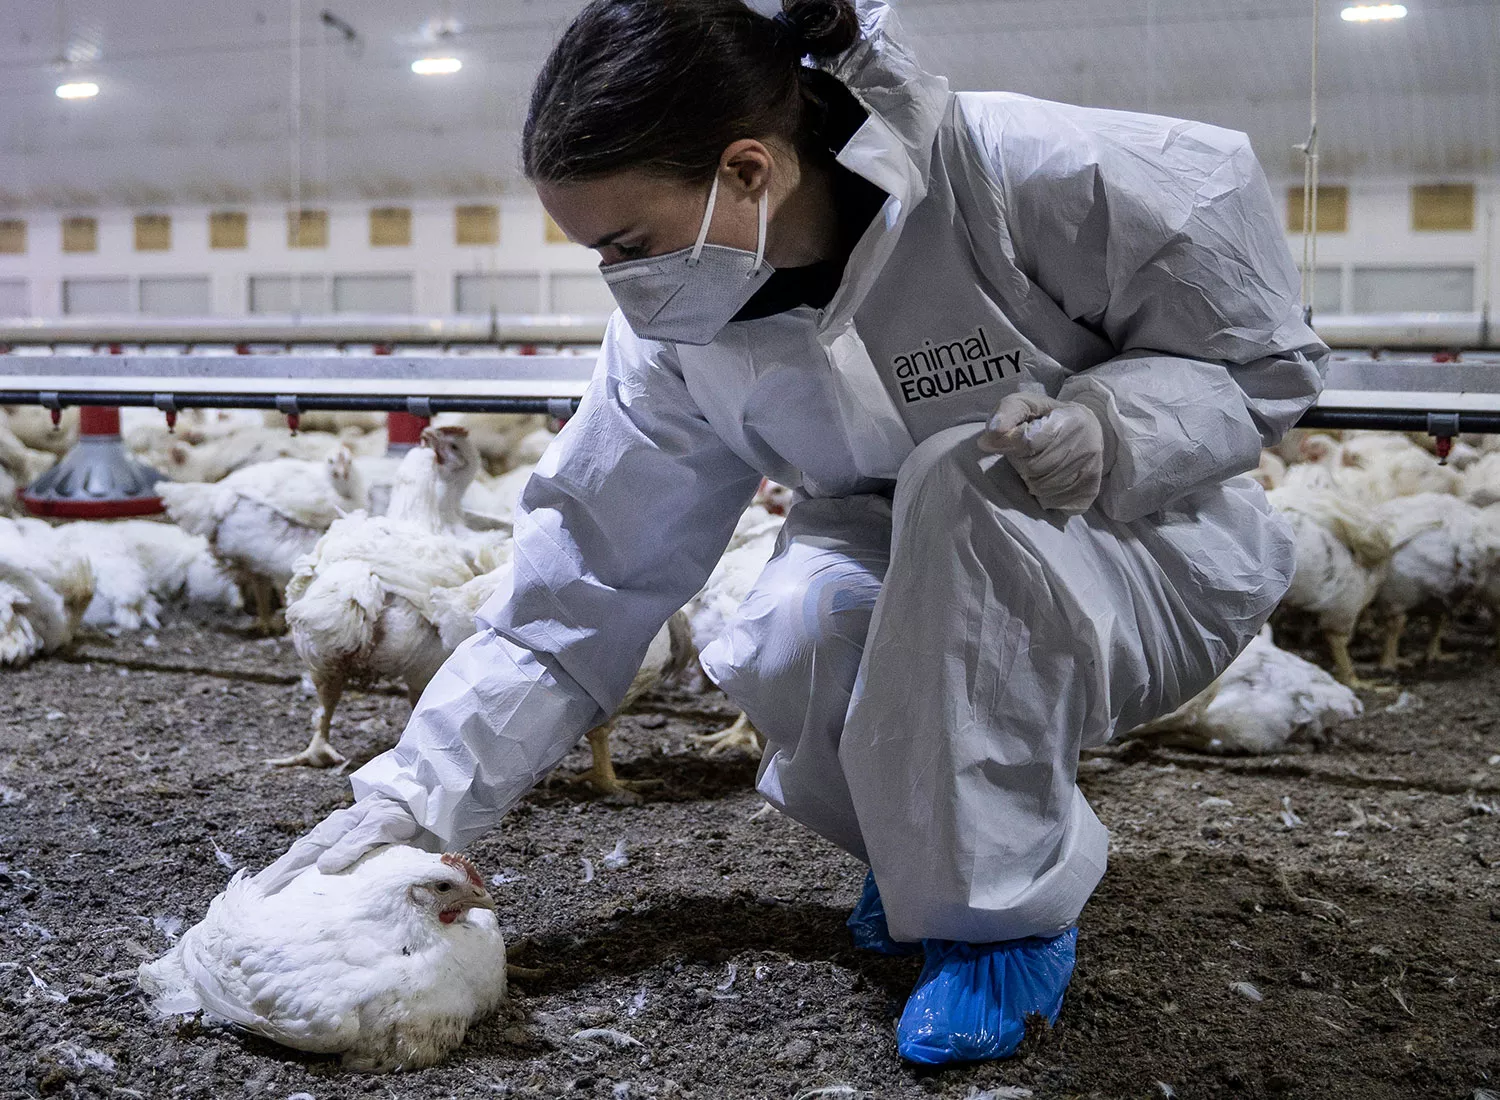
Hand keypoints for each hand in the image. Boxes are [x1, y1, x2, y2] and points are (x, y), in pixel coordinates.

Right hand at [251, 795, 434, 894]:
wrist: (416, 799)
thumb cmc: (397, 812)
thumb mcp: (376, 827)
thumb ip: (351, 845)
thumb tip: (321, 867)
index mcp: (331, 832)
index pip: (297, 858)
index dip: (277, 876)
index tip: (258, 895)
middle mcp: (328, 837)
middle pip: (294, 862)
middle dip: (273, 881)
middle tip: (253, 905)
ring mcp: (336, 841)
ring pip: (303, 863)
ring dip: (286, 880)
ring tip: (269, 901)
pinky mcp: (347, 848)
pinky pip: (318, 863)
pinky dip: (305, 876)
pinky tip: (301, 889)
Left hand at [977, 393, 1104, 514]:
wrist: (1088, 430)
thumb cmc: (1048, 416)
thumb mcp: (1026, 403)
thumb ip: (1007, 413)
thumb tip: (989, 438)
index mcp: (1069, 420)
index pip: (1028, 441)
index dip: (1010, 443)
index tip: (1004, 439)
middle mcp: (1085, 446)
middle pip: (1033, 468)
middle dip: (1021, 463)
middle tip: (1028, 453)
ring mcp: (1089, 471)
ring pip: (1042, 489)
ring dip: (1031, 481)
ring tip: (1039, 465)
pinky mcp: (1090, 490)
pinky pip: (1056, 503)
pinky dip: (1046, 495)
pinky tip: (1049, 480)